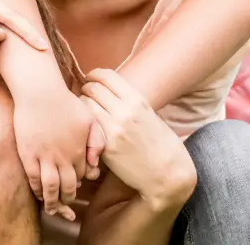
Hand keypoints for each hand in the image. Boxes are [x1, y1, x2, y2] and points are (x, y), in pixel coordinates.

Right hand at [13, 85, 104, 219]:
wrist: (40, 92)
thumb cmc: (65, 102)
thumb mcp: (89, 118)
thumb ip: (97, 141)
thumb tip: (94, 164)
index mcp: (79, 151)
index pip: (82, 175)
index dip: (80, 181)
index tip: (77, 184)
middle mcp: (63, 158)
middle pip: (68, 188)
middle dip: (68, 199)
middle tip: (67, 206)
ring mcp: (44, 157)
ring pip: (50, 189)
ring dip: (53, 202)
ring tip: (53, 208)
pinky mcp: (28, 154)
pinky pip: (33, 179)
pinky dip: (37, 190)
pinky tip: (39, 193)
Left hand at [80, 69, 195, 208]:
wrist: (168, 174)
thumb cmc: (161, 145)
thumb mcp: (149, 115)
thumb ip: (129, 102)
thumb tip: (108, 90)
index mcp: (138, 101)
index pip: (107, 76)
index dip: (94, 74)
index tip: (90, 78)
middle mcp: (125, 112)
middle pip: (93, 88)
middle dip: (86, 88)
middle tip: (84, 94)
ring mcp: (114, 129)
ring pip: (86, 105)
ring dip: (82, 104)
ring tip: (83, 109)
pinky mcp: (106, 147)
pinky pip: (88, 126)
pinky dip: (84, 123)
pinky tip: (87, 126)